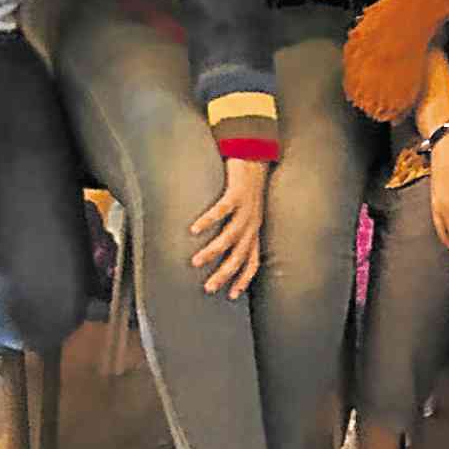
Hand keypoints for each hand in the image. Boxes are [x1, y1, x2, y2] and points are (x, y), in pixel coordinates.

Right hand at [189, 157, 266, 298]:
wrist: (255, 152)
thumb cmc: (245, 183)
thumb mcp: (245, 210)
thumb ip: (234, 226)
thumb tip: (218, 245)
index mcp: (254, 229)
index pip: (252, 261)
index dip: (244, 279)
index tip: (231, 296)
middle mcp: (252, 222)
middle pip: (240, 255)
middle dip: (224, 274)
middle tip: (208, 288)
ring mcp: (246, 208)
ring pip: (230, 237)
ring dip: (213, 252)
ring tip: (195, 262)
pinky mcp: (237, 193)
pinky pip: (222, 210)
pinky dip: (208, 221)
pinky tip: (194, 229)